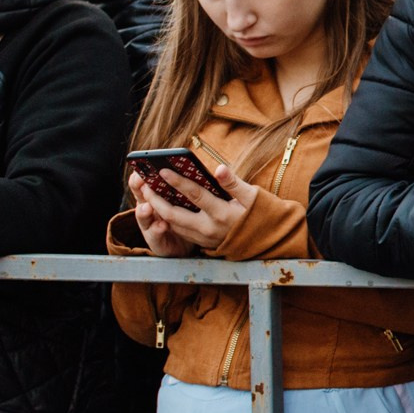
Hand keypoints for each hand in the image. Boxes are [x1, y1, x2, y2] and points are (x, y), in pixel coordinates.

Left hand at [128, 163, 258, 255]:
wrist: (269, 241)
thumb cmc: (262, 214)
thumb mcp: (253, 196)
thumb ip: (233, 183)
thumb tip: (219, 168)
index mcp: (223, 214)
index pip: (195, 195)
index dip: (177, 182)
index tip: (163, 170)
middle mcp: (210, 228)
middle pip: (174, 214)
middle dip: (156, 199)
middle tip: (144, 184)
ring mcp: (204, 238)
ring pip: (173, 224)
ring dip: (158, 209)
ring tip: (149, 194)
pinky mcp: (203, 243)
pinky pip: (179, 231)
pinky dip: (168, 219)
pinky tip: (162, 207)